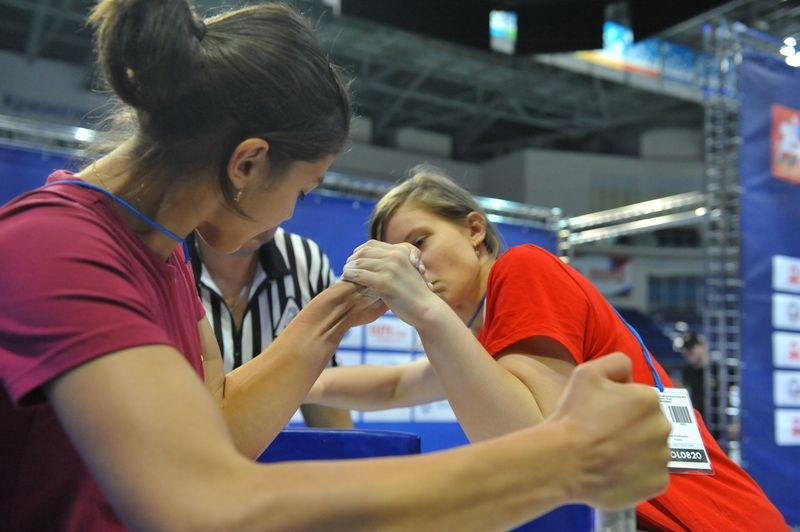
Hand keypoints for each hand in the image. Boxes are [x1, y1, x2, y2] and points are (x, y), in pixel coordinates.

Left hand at [340, 240, 436, 326]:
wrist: (427, 309)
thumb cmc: (416, 295)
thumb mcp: (406, 272)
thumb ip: (394, 265)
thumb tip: (377, 263)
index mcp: (401, 251)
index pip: (372, 244)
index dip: (359, 251)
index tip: (353, 259)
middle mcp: (395, 256)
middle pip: (364, 252)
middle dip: (352, 259)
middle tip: (346, 267)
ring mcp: (390, 268)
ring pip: (360, 262)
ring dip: (349, 267)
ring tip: (344, 274)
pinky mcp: (384, 282)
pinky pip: (360, 275)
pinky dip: (350, 276)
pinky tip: (346, 279)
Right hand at [549, 353, 670, 509]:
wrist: (563, 461)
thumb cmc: (573, 416)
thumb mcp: (586, 373)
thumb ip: (616, 363)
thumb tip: (630, 373)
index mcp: (649, 399)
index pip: (641, 400)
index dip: (620, 406)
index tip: (601, 415)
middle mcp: (663, 427)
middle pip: (650, 425)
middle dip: (632, 428)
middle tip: (603, 436)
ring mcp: (662, 457)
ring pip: (652, 450)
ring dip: (635, 451)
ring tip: (607, 455)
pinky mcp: (657, 483)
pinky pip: (651, 475)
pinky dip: (637, 474)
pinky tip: (614, 471)